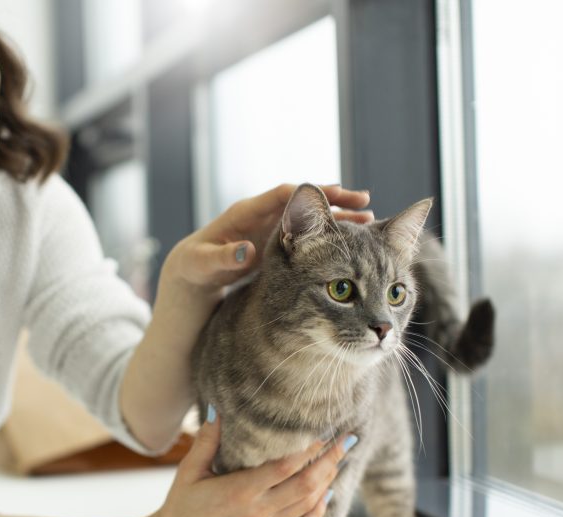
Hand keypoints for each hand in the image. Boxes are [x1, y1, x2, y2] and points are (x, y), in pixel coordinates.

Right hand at [150, 415, 349, 516]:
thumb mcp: (189, 469)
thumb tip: (216, 409)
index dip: (308, 451)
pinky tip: (326, 494)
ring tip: (338, 460)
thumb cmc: (181, 504)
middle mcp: (258, 512)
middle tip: (345, 442)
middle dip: (330, 462)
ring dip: (328, 482)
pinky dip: (319, 511)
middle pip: (306, 485)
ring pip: (309, 505)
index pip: (285, 468)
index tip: (323, 434)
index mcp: (240, 491)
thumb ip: (207, 440)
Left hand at [163, 184, 373, 294]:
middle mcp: (263, 216)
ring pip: (312, 218)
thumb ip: (225, 258)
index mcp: (245, 213)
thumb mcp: (204, 265)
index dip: (308, 193)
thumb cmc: (195, 268)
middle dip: (333, 199)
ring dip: (338, 218)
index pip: (282, 195)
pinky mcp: (280, 245)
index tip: (334, 193)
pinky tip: (354, 241)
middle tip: (364, 201)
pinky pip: (311, 235)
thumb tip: (247, 251)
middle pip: (304, 202)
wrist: (192, 276)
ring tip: (369, 220)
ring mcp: (274, 229)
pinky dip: (331, 236)